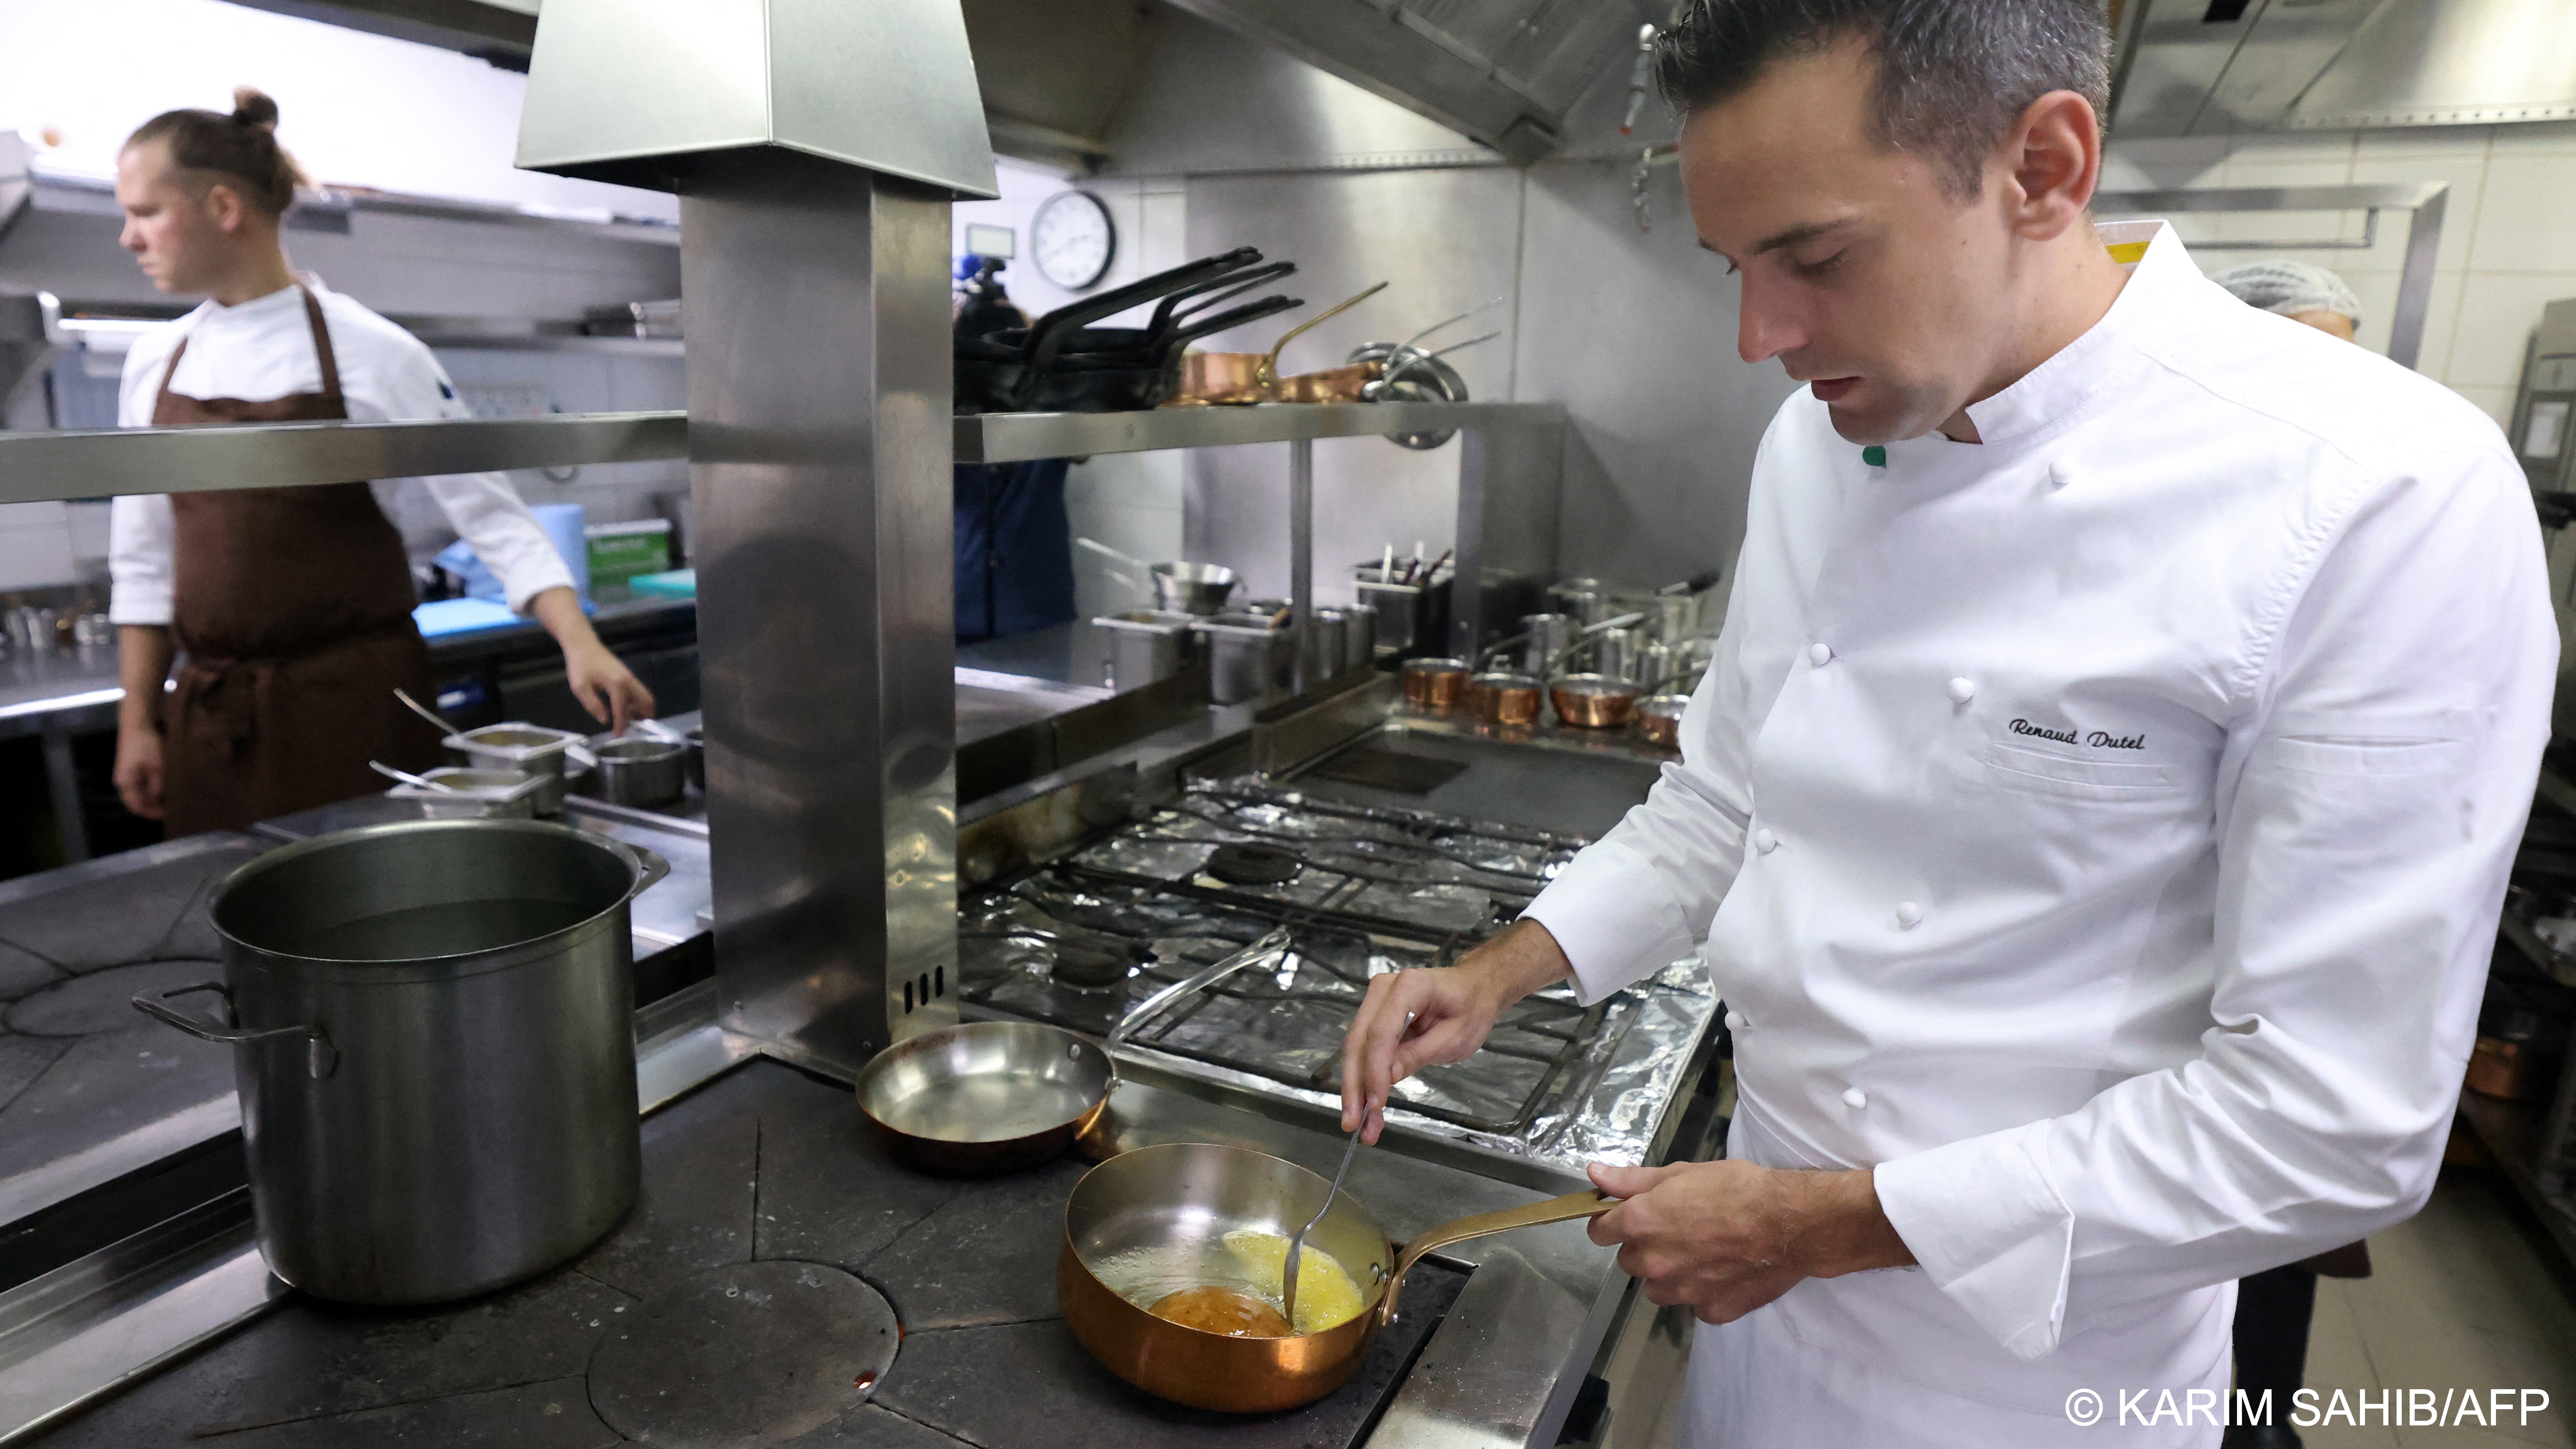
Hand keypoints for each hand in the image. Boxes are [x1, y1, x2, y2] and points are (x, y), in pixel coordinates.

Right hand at [114, 724, 164, 819]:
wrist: (136, 725)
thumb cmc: (146, 746)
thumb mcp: (156, 767)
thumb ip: (156, 786)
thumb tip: (157, 799)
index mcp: (126, 784)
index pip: (136, 806)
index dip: (150, 813)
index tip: (165, 816)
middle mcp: (122, 782)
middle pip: (135, 801)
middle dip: (149, 807)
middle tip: (167, 810)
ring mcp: (124, 775)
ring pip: (136, 794)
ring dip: (148, 799)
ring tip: (165, 802)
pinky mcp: (128, 769)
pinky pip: (136, 785)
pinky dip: (146, 790)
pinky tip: (158, 790)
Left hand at [565, 641, 655, 734]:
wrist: (583, 644)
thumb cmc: (580, 665)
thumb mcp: (580, 687)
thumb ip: (592, 705)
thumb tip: (605, 719)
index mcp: (617, 684)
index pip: (622, 710)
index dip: (621, 724)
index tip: (617, 735)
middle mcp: (628, 680)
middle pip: (645, 701)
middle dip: (643, 716)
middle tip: (635, 728)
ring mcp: (630, 676)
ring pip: (644, 696)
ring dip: (641, 708)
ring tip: (632, 720)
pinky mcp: (627, 674)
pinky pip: (638, 691)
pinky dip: (638, 702)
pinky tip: (627, 708)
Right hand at [1339, 918, 1569, 1143]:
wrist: (1474, 989)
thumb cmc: (1471, 1011)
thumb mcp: (1454, 1038)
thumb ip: (1418, 1055)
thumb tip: (1388, 1076)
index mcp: (1409, 987)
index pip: (1381, 1033)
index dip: (1375, 1071)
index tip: (1374, 1105)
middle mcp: (1383, 990)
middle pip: (1359, 1041)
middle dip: (1355, 1085)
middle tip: (1352, 1124)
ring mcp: (1375, 1002)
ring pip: (1356, 1049)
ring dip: (1356, 1088)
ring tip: (1359, 1125)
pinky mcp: (1374, 1017)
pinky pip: (1365, 1050)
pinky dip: (1366, 1079)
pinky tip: (1367, 1107)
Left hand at [1585, 1160, 1914, 1323]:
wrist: (1790, 1223)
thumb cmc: (1737, 1188)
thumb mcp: (1681, 1173)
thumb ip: (1632, 1179)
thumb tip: (1594, 1175)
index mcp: (1641, 1224)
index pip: (1600, 1231)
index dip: (1610, 1222)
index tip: (1626, 1216)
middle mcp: (1653, 1263)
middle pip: (1630, 1261)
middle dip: (1646, 1247)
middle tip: (1679, 1229)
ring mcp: (1682, 1292)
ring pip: (1658, 1288)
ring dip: (1671, 1273)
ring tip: (1702, 1252)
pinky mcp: (1710, 1311)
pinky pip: (1694, 1304)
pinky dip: (1704, 1291)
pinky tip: (1725, 1271)